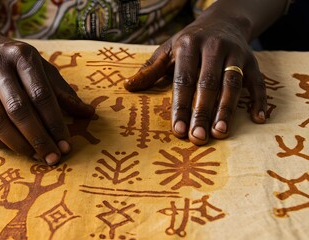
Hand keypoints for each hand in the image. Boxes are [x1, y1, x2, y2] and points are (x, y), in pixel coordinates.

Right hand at [0, 29, 93, 164]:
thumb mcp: (43, 69)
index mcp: (22, 56)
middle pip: (18, 109)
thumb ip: (63, 93)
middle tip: (52, 157)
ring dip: (18, 144)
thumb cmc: (18, 64)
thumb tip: (89, 114)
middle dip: (38, 138)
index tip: (65, 144)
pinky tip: (14, 149)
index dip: (54, 123)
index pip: (41, 94)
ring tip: (35, 156)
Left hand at [124, 11, 266, 144]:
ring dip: (227, 110)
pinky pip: (258, 81)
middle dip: (202, 112)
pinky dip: (260, 100)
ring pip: (232, 83)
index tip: (178, 130)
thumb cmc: (190, 42)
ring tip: (220, 132)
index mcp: (189, 45)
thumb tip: (127, 86)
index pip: (183, 80)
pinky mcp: (253, 60)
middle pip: (208, 84)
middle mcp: (214, 47)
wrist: (223, 21)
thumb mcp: (168, 50)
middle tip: (198, 138)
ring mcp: (236, 53)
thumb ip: (151, 69)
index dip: (181, 106)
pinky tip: (258, 119)